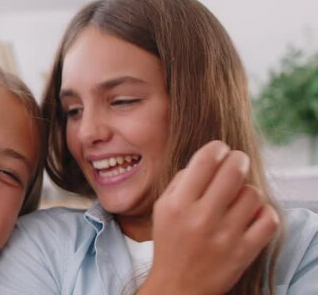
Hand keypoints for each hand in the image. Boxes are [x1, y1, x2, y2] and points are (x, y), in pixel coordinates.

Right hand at [140, 141, 278, 294]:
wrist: (178, 286)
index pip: (206, 160)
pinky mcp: (244, 252)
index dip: (217, 149)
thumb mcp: (162, 208)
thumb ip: (182, 182)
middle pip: (234, 171)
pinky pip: (268, 219)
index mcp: (178, 204)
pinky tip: (252, 215)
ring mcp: (225, 236)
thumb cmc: (171, 243)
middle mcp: (201, 218)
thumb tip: (208, 159)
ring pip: (253, 193)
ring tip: (240, 197)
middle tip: (237, 163)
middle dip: (238, 160)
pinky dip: (264, 213)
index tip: (220, 151)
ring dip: (248, 191)